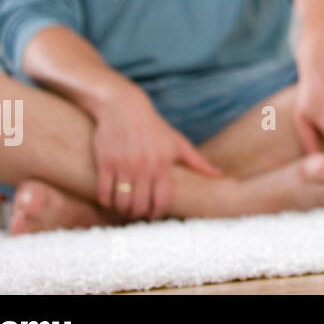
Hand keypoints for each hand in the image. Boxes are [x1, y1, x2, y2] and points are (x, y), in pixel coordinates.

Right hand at [92, 87, 223, 220]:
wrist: (124, 108)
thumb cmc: (154, 127)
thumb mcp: (178, 143)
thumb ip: (197, 162)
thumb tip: (219, 175)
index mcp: (163, 165)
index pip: (163, 200)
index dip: (158, 213)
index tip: (154, 215)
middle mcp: (144, 168)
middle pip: (140, 206)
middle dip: (139, 214)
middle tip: (137, 213)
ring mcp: (124, 166)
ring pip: (122, 202)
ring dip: (122, 210)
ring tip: (124, 208)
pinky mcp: (106, 163)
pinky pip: (104, 192)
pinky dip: (105, 201)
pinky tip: (109, 200)